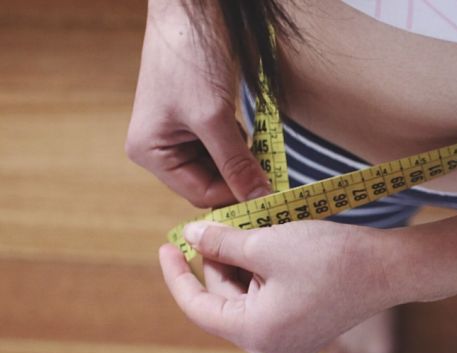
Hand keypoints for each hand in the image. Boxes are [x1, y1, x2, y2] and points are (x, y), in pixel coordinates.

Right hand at [126, 1, 270, 206]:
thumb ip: (237, 163)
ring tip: (263, 149)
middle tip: (274, 177)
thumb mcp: (214, 118)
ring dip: (244, 162)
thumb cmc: (191, 60)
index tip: (271, 199)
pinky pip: (225, 146)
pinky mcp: (199, 119)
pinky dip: (242, 145)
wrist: (192, 11)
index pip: (200, 193)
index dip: (235, 197)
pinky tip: (251, 133)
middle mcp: (160, 148)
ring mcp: (179, 134)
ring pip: (221, 166)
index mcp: (151, 153)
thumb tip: (260, 199)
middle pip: (210, 182)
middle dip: (240, 179)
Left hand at [158, 220, 403, 352]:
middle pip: (223, 302)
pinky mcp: (305, 331)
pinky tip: (270, 247)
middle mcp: (269, 349)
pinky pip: (268, 304)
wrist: (389, 268)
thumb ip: (221, 242)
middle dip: (218, 263)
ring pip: (246, 301)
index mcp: (255, 334)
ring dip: (242, 266)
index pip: (197, 306)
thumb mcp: (267, 244)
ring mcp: (289, 344)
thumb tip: (191, 236)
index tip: (165, 246)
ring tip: (251, 230)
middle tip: (218, 224)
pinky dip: (262, 277)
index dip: (177, 273)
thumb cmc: (332, 258)